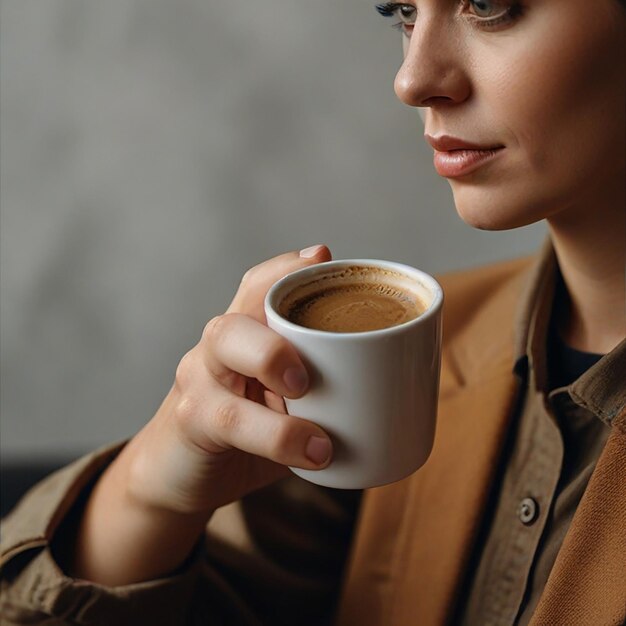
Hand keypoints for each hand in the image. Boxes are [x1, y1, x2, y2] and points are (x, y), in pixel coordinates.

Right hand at [126, 244, 333, 515]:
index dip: (286, 268)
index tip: (323, 258)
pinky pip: (230, 418)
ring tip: (320, 422)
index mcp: (244, 336)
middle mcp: (216, 348)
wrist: (180, 476)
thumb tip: (388, 378)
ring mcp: (199, 379)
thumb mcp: (283, 406)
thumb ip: (317, 387)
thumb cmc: (245, 436)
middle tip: (313, 370)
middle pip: (238, 313)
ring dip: (275, 367)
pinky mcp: (191, 419)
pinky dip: (277, 436)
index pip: (256, 286)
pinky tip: (313, 454)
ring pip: (225, 348)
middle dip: (282, 323)